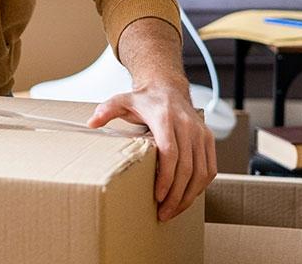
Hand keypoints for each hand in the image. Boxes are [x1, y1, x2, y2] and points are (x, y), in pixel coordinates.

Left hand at [86, 82, 215, 221]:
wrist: (167, 88)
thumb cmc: (145, 100)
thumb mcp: (122, 100)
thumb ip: (107, 110)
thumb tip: (91, 123)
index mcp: (165, 118)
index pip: (170, 153)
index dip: (166, 178)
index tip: (158, 196)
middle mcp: (187, 126)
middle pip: (187, 168)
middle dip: (176, 195)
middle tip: (163, 213)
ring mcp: (200, 133)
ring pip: (201, 172)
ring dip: (188, 195)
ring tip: (173, 211)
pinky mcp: (208, 139)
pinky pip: (209, 168)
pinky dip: (200, 186)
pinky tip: (187, 197)